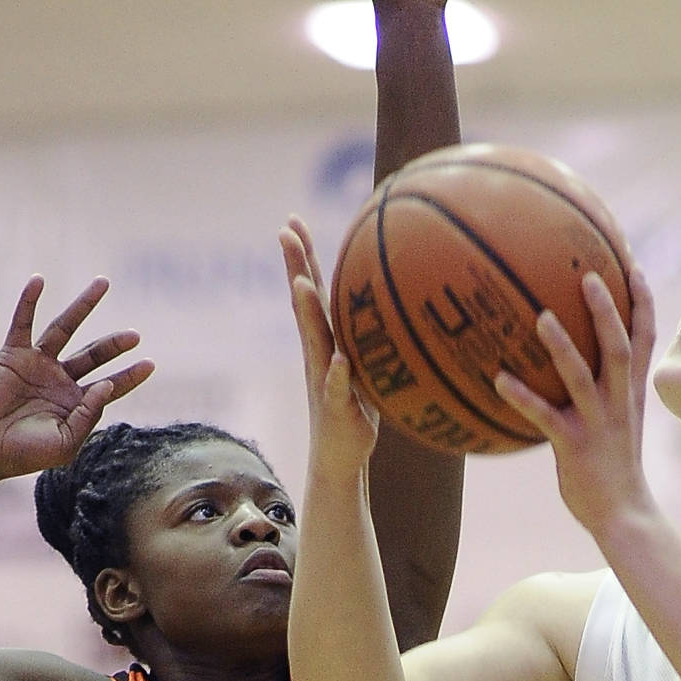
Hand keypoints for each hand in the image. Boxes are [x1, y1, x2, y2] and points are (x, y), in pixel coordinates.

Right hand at [0, 280, 152, 481]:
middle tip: (135, 335)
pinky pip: (22, 322)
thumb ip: (88, 415)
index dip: (130, 376)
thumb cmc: (23, 454)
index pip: (110, 385)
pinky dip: (29, 301)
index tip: (150, 364)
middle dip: (114, 344)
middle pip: (94, 354)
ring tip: (103, 283)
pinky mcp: (12, 355)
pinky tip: (39, 280)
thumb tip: (106, 384)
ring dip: (83, 306)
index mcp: (75, 404)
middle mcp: (59, 381)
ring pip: (65, 328)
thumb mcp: (65, 443)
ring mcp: (37, 364)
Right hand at [280, 217, 378, 484]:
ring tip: (301, 284)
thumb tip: (395, 299)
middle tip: (284, 231)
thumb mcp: (368, 364)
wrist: (341, 458)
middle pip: (305, 304)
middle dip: (295, 266)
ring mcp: (324, 380)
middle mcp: (319, 355)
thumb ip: (370, 334)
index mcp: (326, 341)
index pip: (313, 292)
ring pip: (315, 341)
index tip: (292, 221)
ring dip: (308, 313)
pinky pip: (337, 389)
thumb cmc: (359, 408)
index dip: (302, 257)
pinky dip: (337, 375)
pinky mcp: (337, 409)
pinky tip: (338, 361)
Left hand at [495, 266, 659, 540]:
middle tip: (588, 274)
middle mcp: (619, 402)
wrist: (624, 517)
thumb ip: (604, 391)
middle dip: (607, 309)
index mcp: (631, 393)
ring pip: (582, 376)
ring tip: (541, 316)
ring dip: (562, 346)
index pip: (645, 339)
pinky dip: (522, 397)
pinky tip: (498, 378)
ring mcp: (598, 424)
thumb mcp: (619, 424)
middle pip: (620, 346)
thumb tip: (575, 362)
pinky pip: (545, 416)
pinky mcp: (574, 446)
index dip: (642, 301)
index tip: (632, 265)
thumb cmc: (613, 469)